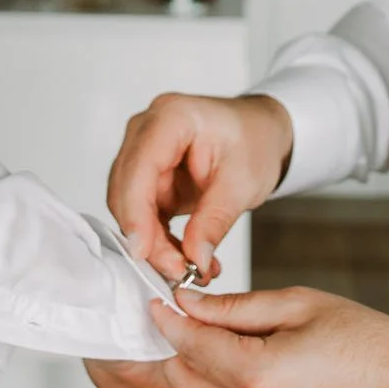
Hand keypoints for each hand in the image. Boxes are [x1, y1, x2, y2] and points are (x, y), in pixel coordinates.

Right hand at [106, 92, 293, 283]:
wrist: (261, 133)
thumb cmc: (255, 141)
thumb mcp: (243, 183)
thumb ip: (215, 221)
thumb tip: (194, 259)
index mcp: (171, 117)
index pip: (139, 167)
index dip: (136, 212)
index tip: (143, 251)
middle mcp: (147, 130)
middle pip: (127, 190)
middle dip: (147, 236)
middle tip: (178, 270)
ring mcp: (143, 152)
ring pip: (130, 207)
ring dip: (153, 243)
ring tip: (188, 268)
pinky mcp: (148, 176)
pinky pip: (142, 213)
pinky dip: (159, 239)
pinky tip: (184, 257)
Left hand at [151, 287, 388, 387]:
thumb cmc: (374, 350)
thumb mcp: (301, 306)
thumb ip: (237, 307)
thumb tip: (193, 304)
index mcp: (260, 375)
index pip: (189, 346)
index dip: (168, 320)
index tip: (160, 304)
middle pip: (182, 386)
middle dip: (171, 353)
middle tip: (176, 324)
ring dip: (192, 381)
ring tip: (205, 347)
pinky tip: (230, 380)